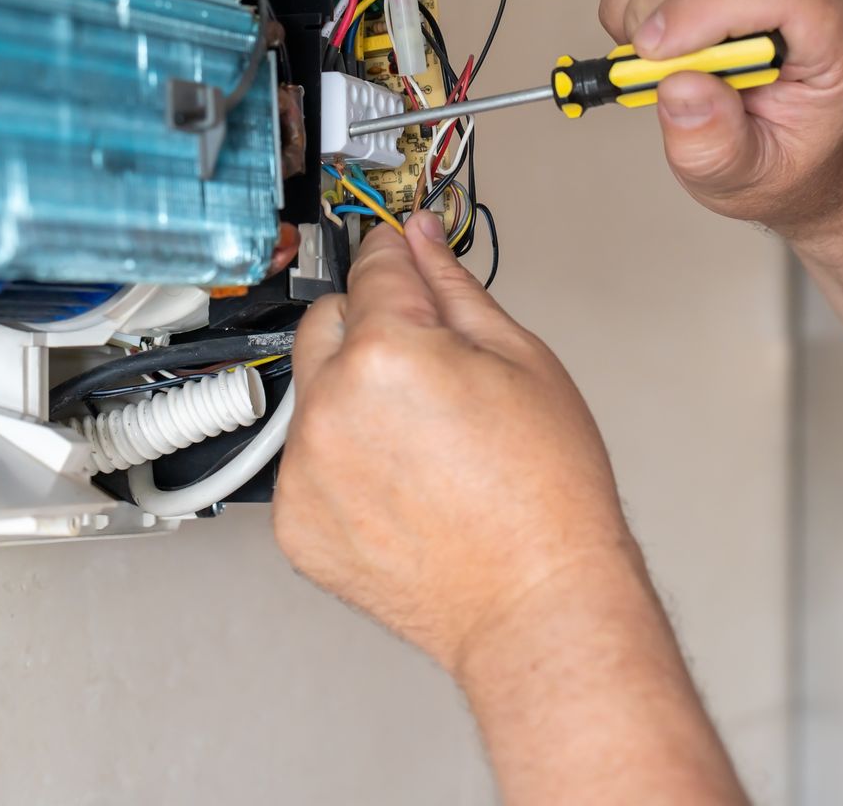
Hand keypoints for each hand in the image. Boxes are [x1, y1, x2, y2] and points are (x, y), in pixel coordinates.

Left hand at [274, 211, 641, 676]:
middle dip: (371, 326)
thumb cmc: (547, 495)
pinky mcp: (294, 522)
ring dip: (354, 396)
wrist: (536, 601)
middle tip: (433, 369)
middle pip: (328, 322)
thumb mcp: (522, 361)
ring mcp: (304, 469)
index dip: (397, 254)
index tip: (403, 254)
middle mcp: (330, 406)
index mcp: (387, 353)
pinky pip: (306, 459)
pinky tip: (402, 486)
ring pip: (315, 393)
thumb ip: (455, 289)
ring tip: (425, 443)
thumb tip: (422, 241)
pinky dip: (342, 460)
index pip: (373, 267)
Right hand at [600, 0, 842, 235]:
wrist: (793, 132)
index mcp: (836, 33)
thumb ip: (716, 146)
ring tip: (648, 53)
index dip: (701, 8)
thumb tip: (680, 89)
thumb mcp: (753, 178)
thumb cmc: (783, 151)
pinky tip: (643, 14)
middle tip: (647, 75)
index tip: (654, 56)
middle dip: (650, 16)